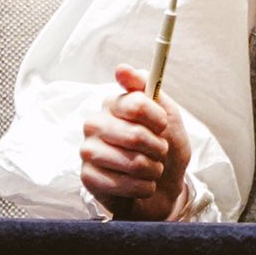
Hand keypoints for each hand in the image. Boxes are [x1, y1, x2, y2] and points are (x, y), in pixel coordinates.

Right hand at [80, 64, 191, 219]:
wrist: (163, 186)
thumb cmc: (165, 146)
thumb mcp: (168, 113)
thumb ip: (148, 87)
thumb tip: (121, 68)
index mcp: (115, 103)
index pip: (135, 104)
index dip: (157, 117)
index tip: (164, 126)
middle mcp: (96, 123)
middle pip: (135, 135)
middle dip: (158, 147)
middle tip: (161, 151)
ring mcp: (89, 151)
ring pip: (130, 161)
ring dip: (152, 169)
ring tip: (153, 169)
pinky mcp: (87, 178)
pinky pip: (120, 183)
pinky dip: (141, 186)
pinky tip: (143, 185)